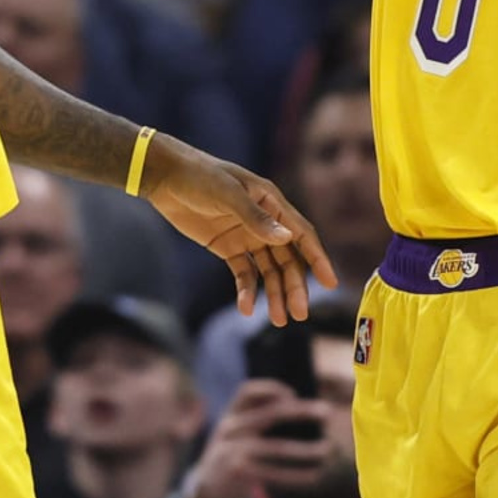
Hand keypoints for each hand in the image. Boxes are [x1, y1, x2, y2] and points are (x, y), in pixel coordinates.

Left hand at [142, 135, 337, 324]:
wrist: (166, 178)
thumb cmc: (200, 177)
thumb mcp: (227, 194)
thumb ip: (255, 218)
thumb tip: (287, 238)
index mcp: (271, 202)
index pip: (301, 233)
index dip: (317, 258)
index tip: (331, 283)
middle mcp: (264, 221)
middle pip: (287, 258)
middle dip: (294, 286)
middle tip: (299, 314)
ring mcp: (246, 236)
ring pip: (268, 270)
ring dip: (274, 293)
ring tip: (278, 320)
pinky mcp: (227, 247)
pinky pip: (244, 273)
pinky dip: (247, 291)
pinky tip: (245, 308)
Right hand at [184, 380, 331, 497]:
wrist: (206, 488)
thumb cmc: (233, 452)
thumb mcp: (236, 431)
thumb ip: (258, 420)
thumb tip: (303, 411)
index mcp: (230, 413)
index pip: (248, 391)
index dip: (271, 388)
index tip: (294, 394)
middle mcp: (231, 428)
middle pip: (270, 414)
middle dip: (301, 412)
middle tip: (327, 413)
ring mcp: (234, 452)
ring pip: (277, 447)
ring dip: (306, 449)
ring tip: (328, 449)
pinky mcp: (240, 474)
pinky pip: (275, 473)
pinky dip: (297, 474)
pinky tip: (314, 474)